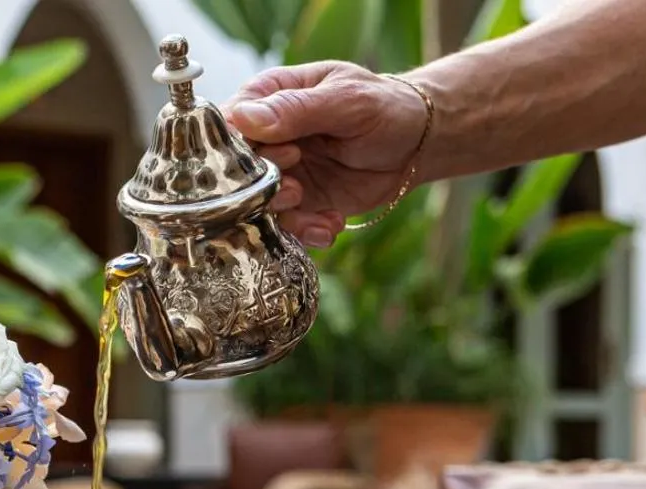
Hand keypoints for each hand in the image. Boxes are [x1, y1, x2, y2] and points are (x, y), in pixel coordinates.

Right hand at [223, 61, 429, 247]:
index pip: (229, 125)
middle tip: (297, 189)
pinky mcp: (298, 202)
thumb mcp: (346, 100)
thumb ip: (296, 109)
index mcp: (267, 98)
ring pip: (257, 204)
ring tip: (322, 216)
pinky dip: (307, 233)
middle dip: (265, 189)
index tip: (284, 155)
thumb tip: (244, 117)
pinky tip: (332, 226)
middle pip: (236, 172)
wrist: (417, 143)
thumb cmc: (384, 106)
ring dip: (286, 217)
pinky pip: (285, 224)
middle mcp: (266, 137)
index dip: (242, 150)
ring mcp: (280, 172)